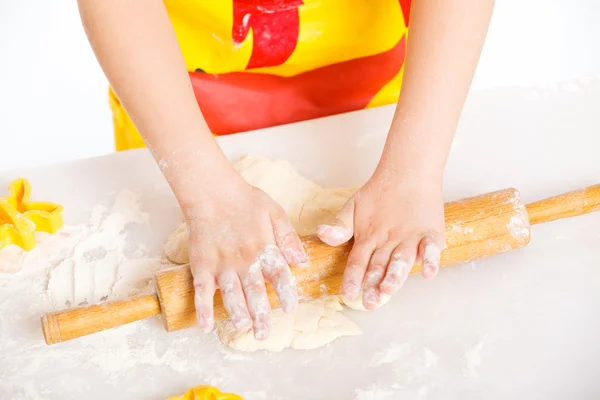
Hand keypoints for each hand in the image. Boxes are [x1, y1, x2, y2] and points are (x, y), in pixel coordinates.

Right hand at [185, 179, 306, 339]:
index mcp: (265, 248)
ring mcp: (222, 264)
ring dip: (237, 312)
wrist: (211, 191)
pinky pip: (202, 289)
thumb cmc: (245, 201)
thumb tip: (302, 263)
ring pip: (231, 293)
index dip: (286, 293)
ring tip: (243, 328)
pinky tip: (205, 327)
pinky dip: (202, 308)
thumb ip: (288, 239)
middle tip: (264, 333)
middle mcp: (245, 259)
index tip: (290, 309)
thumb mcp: (275, 213)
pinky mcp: (202, 264)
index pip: (279, 274)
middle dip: (261, 314)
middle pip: (255, 291)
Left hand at [317, 166, 444, 309]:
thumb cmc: (379, 193)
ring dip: (395, 275)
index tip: (348, 293)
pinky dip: (430, 259)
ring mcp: (410, 237)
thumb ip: (340, 226)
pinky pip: (430, 247)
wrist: (408, 171)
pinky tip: (428, 273)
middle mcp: (388, 239)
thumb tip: (322, 234)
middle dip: (374, 284)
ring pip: (401, 259)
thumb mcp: (353, 207)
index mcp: (368, 236)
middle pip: (380, 264)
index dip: (353, 277)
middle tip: (370, 302)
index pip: (358, 260)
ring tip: (389, 289)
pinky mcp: (429, 232)